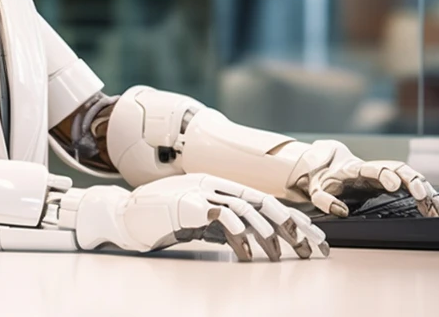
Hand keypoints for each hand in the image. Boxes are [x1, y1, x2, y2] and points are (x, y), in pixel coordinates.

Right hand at [61, 174, 328, 261]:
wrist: (124, 215)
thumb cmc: (160, 219)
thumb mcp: (199, 222)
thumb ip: (223, 225)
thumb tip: (251, 241)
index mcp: (220, 185)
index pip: (265, 201)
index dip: (293, 219)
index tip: (314, 239)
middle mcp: (215, 183)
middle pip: (264, 203)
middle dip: (293, 225)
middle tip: (313, 248)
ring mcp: (202, 191)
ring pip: (248, 209)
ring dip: (269, 235)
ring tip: (282, 255)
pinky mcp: (189, 204)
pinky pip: (223, 219)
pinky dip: (240, 237)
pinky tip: (248, 255)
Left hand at [288, 140, 438, 217]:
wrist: (329, 167)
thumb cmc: (324, 180)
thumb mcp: (317, 190)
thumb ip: (325, 200)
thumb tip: (341, 210)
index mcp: (355, 169)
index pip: (373, 168)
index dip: (385, 174)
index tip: (395, 185)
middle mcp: (374, 169)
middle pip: (398, 168)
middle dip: (412, 180)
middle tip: (423, 195)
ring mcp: (385, 174)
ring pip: (410, 176)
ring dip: (425, 189)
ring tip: (438, 207)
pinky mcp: (392, 182)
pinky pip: (412, 186)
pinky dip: (425, 196)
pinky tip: (436, 207)